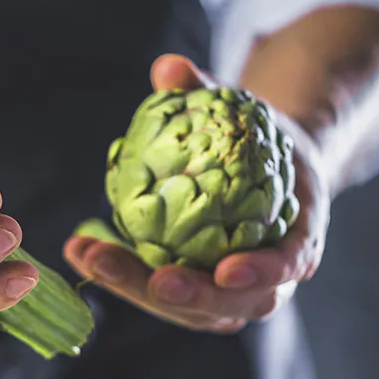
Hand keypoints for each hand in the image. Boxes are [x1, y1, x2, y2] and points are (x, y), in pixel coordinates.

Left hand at [64, 54, 330, 332]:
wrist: (268, 171)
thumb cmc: (261, 140)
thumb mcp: (246, 112)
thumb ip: (209, 91)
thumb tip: (168, 68)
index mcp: (298, 239)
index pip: (286, 265)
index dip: (260, 273)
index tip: (226, 271)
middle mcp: (267, 280)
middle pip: (230, 305)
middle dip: (187, 296)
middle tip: (150, 280)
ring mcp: (229, 297)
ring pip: (188, 310)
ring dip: (135, 289)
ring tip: (91, 257)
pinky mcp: (193, 297)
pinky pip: (157, 295)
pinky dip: (119, 276)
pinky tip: (80, 250)